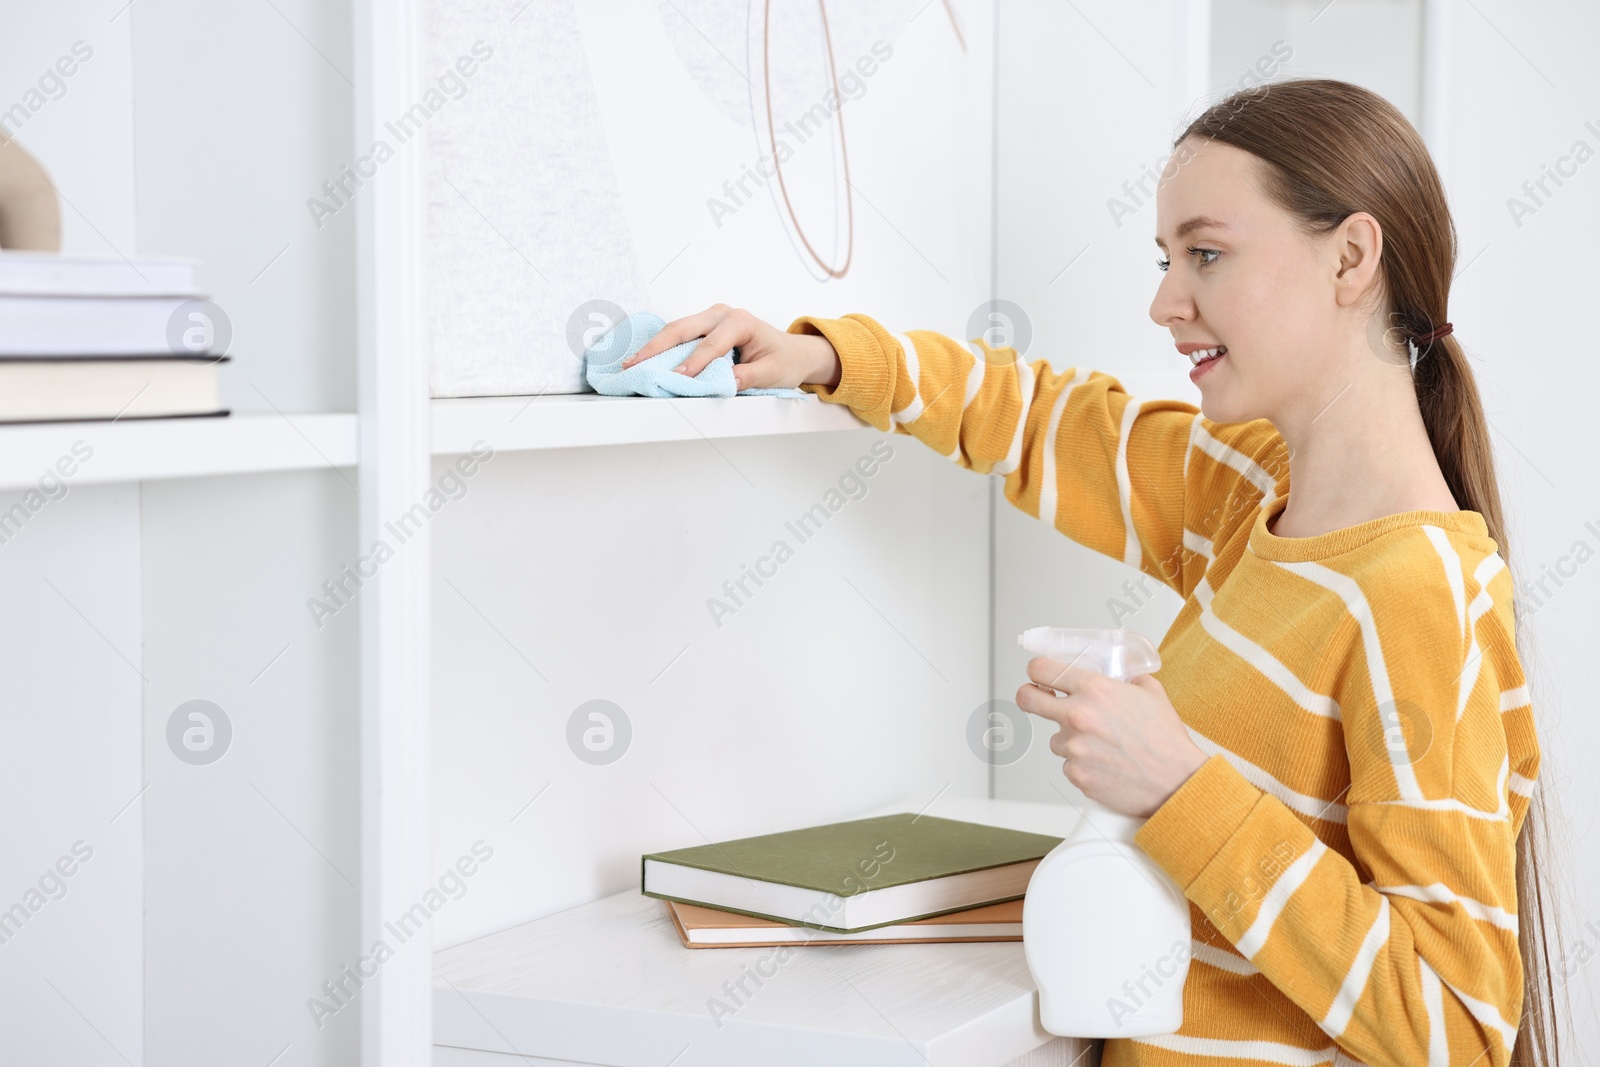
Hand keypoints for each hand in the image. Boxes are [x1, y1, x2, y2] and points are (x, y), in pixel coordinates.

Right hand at [619, 304, 839, 390]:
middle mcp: (723, 314)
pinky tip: (644, 358)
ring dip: (653, 346)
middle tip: (634, 364)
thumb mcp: (772, 373)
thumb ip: (747, 377)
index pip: (712, 344)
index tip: (677, 378)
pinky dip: (662, 346)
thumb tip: (723, 383)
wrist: (792, 352)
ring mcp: (711, 317)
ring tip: (631, 363)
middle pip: (683, 328)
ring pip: (676, 328)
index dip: (693, 362)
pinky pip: (680, 334)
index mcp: (741, 321)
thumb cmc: (784, 360)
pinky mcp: (704, 325)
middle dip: (657, 347)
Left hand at [1016, 658, 1207, 817]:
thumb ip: (1127, 678)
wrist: (1177, 782)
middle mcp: (1078, 716)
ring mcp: (1074, 747)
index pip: (1041, 669)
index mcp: (1094, 690)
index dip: (1037, 671)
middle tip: (1038, 699)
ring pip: (1055, 738)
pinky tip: (1106, 763)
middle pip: (1027, 699)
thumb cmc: (1166, 741)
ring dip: (1071, 739)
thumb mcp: (1151, 692)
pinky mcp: (1075, 774)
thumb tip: (1117, 674)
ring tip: (1104, 745)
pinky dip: (1083, 763)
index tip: (1039, 675)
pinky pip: (1069, 764)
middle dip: (1029, 696)